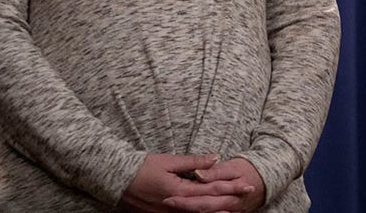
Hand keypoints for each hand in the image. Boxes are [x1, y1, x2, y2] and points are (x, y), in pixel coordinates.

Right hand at [120, 154, 256, 211]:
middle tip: (248, 193)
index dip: (230, 187)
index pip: (210, 190)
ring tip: (236, 207)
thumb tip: (216, 158)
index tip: (246, 184)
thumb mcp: (169, 161)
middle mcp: (175, 205)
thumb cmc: (142, 167)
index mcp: (178, 191)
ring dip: (217, 210)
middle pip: (208, 205)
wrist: (118, 178)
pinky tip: (211, 212)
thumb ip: (194, 162)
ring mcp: (168, 212)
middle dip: (230, 199)